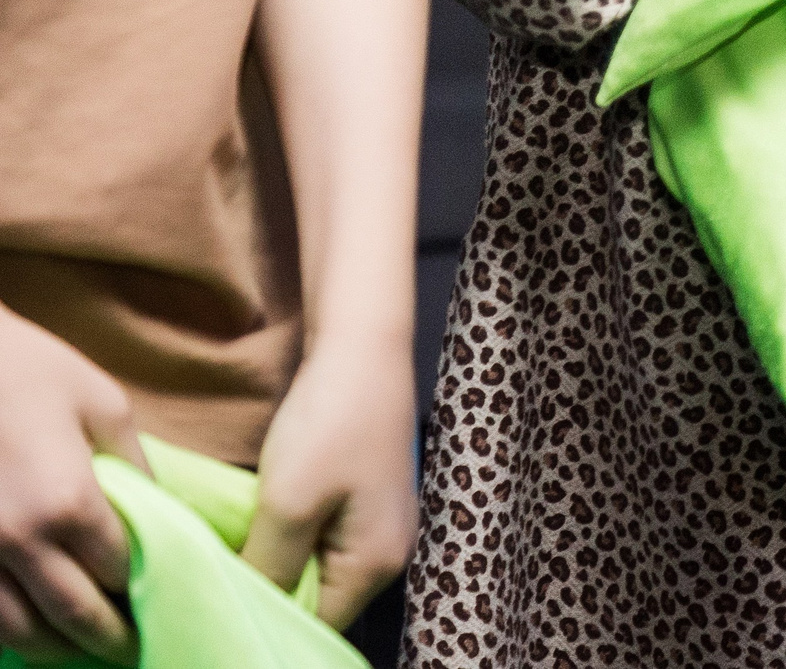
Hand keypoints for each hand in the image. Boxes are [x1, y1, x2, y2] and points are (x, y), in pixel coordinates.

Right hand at [0, 310, 143, 666]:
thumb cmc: (32, 371)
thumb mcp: (104, 407)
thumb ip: (135, 468)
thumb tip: (157, 512)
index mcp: (69, 504)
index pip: (120, 572)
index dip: (144, 592)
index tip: (165, 604)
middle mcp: (17, 542)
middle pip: (73, 618)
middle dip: (110, 642)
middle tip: (137, 651)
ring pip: (19, 634)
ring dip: (59, 651)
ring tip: (87, 652)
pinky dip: (10, 635)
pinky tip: (34, 633)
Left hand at [240, 335, 417, 628]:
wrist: (362, 346)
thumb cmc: (331, 422)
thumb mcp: (288, 503)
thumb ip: (268, 568)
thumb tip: (243, 610)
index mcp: (377, 564)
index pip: (314, 624)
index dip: (263, 620)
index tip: (213, 604)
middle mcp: (388, 553)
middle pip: (317, 599)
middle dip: (268, 591)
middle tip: (214, 576)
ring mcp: (380, 524)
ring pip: (314, 568)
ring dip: (274, 562)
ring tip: (229, 549)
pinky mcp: (366, 497)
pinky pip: (321, 539)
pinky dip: (287, 537)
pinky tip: (258, 521)